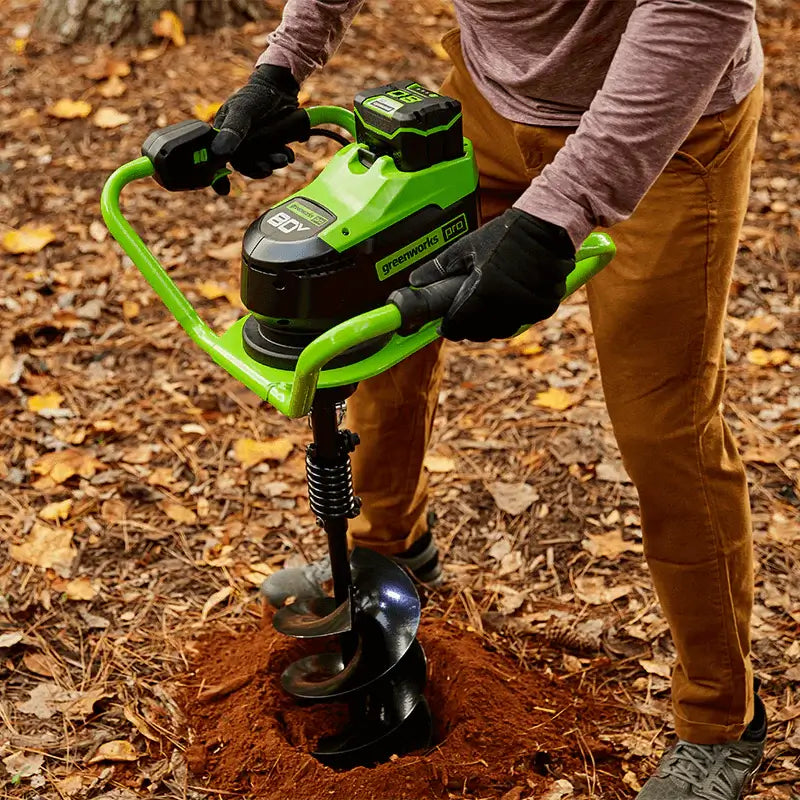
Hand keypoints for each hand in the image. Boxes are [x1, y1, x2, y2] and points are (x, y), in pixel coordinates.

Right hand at [211, 64, 299, 193]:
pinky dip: (283, 157)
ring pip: (261, 163)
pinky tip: (288, 153)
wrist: (281, 87)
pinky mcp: (271, 144)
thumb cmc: (256, 95)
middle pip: (243, 166)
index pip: (217, 160)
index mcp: (223, 134)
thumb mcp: (242, 111)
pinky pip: (274, 158)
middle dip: (257, 169)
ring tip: (283, 158)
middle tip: (267, 169)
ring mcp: (255, 144)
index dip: (218, 176)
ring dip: (273, 164)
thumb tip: (219, 153)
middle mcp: (237, 142)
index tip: (224, 190)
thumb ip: (232, 131)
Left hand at [409, 209, 574, 341]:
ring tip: (484, 308)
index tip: (444, 325)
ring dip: (489, 325)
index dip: (449, 327)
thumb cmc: (505, 234)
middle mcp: (507, 304)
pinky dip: (511, 317)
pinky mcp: (544, 308)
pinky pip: (522, 321)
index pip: (459, 324)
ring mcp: (528, 308)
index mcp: (484, 290)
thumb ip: (440, 267)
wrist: (548, 226)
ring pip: (501, 330)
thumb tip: (415, 280)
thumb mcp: (467, 247)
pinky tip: (506, 302)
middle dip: (467, 327)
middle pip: (479, 332)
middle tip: (462, 316)